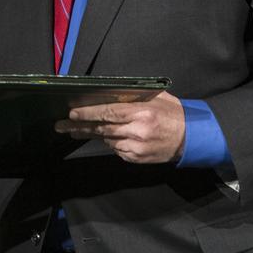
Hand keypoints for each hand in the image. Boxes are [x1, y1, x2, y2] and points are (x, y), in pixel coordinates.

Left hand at [54, 91, 185, 163]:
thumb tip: (107, 95)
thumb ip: (132, 97)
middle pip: (102, 129)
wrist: (191, 137)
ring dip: (93, 134)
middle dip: (79, 127)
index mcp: (141, 113)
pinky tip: (112, 137)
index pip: (108, 112)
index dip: (88, 113)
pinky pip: (117, 149)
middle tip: (61, 125)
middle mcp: (137, 131)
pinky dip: (112, 142)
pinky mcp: (136, 158)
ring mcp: (136, 147)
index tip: (72, 113)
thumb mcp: (156, 97)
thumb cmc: (172, 113)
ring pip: (107, 140)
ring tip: (74, 130)